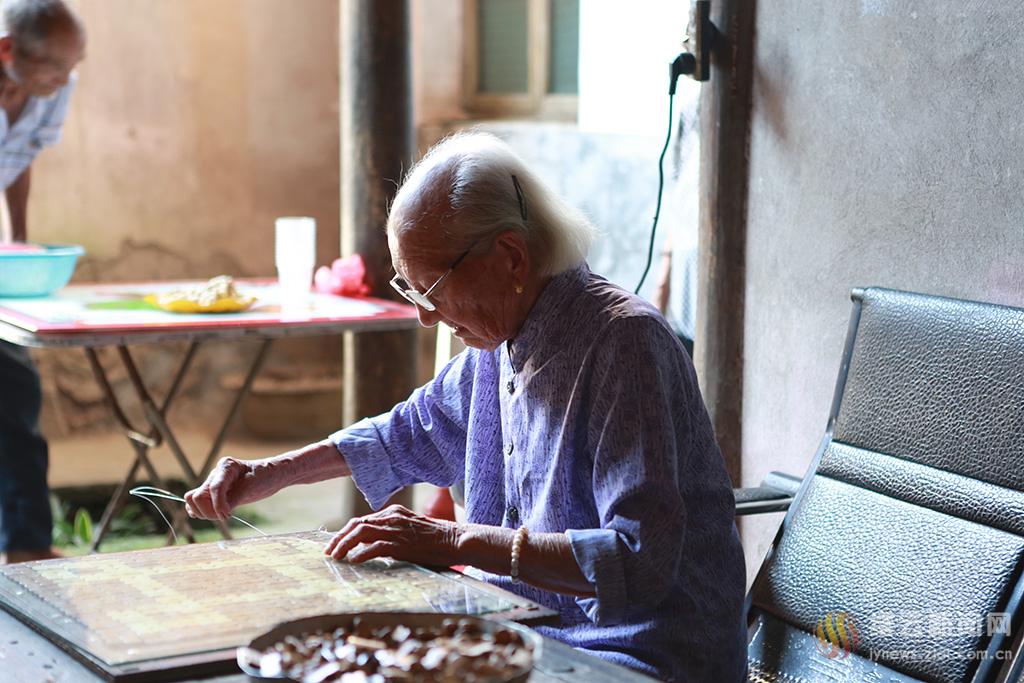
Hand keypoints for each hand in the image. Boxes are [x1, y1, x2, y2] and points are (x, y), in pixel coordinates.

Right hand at [184, 456, 277, 519]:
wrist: (270, 475)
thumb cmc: (264, 477)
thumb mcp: (251, 487)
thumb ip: (234, 499)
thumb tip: (220, 514)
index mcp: (226, 466)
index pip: (214, 488)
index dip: (218, 505)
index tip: (227, 516)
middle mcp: (215, 474)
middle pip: (197, 497)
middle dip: (209, 511)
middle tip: (226, 516)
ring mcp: (211, 483)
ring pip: (193, 501)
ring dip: (204, 513)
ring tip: (222, 515)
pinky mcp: (211, 493)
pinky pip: (195, 504)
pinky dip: (201, 512)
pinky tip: (215, 514)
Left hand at [324, 505, 462, 565]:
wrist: (456, 540)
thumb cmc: (436, 539)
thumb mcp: (410, 529)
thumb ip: (391, 533)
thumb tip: (368, 545)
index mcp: (394, 512)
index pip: (362, 520)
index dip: (345, 532)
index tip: (335, 544)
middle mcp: (392, 517)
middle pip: (356, 524)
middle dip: (339, 538)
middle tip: (329, 552)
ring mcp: (397, 530)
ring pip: (361, 533)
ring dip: (345, 545)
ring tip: (336, 557)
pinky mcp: (402, 544)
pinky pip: (375, 547)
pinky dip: (362, 554)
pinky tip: (355, 562)